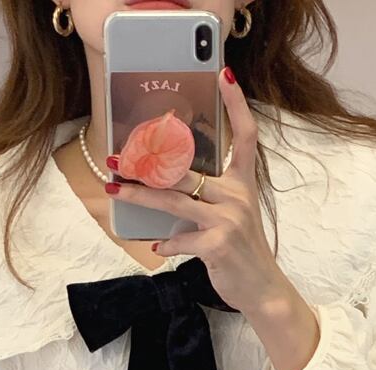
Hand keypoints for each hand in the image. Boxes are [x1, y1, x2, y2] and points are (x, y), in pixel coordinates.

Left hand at [104, 67, 287, 315]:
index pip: (244, 135)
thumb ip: (207, 200)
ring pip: (174, 200)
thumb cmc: (241, 251)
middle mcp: (237, 196)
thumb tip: (165, 190)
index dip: (236, 104)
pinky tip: (156, 246)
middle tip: (117, 159)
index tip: (225, 74)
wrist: (262, 288)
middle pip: (185, 170)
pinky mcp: (218, 244)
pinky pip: (180, 239)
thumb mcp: (232, 217)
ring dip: (139, 195)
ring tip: (114, 189)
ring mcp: (228, 220)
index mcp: (243, 184)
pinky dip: (165, 244)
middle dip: (147, 163)